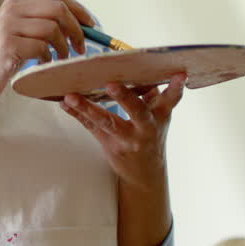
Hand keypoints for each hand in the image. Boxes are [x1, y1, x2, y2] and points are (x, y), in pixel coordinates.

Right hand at [0, 0, 93, 104]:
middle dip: (76, 28)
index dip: (78, 9)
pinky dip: (48, 57)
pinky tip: (42, 63)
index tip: (91, 25)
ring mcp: (8, 26)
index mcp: (15, 2)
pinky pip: (42, 47)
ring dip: (63, 46)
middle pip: (58, 9)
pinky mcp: (8, 45)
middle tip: (80, 46)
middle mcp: (11, 9)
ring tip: (60, 58)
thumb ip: (40, 21)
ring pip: (52, 28)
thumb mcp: (18, 31)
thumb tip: (80, 22)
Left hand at [60, 74, 185, 188]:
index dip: (175, 88)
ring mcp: (128, 139)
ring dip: (88, 108)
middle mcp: (146, 128)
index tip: (178, 75)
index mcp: (160, 117)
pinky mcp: (110, 145)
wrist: (145, 175)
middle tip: (111, 85)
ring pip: (107, 122)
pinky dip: (77, 114)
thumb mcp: (157, 118)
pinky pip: (91, 127)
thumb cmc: (149, 137)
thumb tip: (142, 71)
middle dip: (125, 99)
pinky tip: (65, 104)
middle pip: (138, 112)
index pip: (171, 101)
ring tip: (71, 96)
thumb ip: (150, 96)